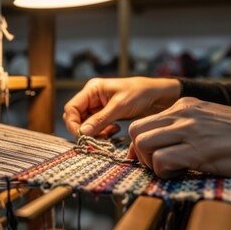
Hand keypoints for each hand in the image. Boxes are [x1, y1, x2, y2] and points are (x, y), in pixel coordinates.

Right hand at [63, 77, 180, 137]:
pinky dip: (102, 133)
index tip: (82, 137)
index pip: (71, 108)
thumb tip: (83, 133)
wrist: (159, 96)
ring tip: (109, 134)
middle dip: (84, 130)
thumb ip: (100, 120)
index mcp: (92, 90)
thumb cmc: (140, 94)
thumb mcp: (119, 106)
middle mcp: (92, 98)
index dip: (73, 124)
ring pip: (86, 125)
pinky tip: (115, 130)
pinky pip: (97, 128)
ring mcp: (98, 107)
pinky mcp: (106, 116)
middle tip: (96, 139)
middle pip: (76, 118)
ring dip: (94, 133)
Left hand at [128, 97, 230, 180]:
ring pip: (143, 144)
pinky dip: (164, 172)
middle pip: (136, 130)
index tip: (146, 156)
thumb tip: (159, 141)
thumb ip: (181, 125)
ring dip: (150, 162)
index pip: (143, 121)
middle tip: (155, 163)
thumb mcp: (205, 119)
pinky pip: (161, 160)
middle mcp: (182, 114)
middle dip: (140, 152)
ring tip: (170, 168)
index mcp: (183, 106)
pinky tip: (180, 172)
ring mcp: (189, 130)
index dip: (139, 143)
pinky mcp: (197, 149)